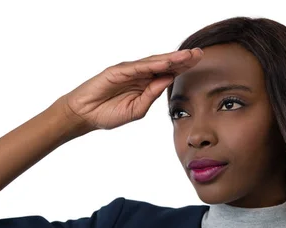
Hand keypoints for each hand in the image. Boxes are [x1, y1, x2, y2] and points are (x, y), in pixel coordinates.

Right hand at [57, 48, 203, 133]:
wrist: (84, 115)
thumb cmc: (107, 114)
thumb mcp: (136, 110)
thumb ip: (151, 96)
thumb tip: (167, 80)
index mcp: (145, 85)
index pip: (167, 74)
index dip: (183, 68)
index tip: (200, 63)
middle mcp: (139, 75)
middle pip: (164, 64)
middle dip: (182, 59)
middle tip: (200, 53)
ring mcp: (128, 71)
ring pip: (153, 62)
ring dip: (171, 58)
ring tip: (187, 55)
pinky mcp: (117, 71)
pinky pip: (137, 67)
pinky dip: (152, 64)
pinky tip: (166, 63)